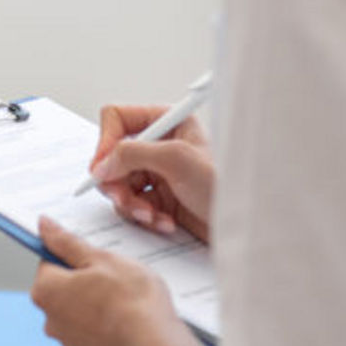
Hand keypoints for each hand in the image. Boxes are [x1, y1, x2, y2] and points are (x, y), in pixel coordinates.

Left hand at [30, 217, 209, 345]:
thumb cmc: (131, 299)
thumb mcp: (100, 258)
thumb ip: (67, 242)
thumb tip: (44, 225)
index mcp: (46, 290)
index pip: (50, 260)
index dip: (74, 254)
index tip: (93, 255)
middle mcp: (50, 320)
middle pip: (63, 287)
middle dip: (85, 279)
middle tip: (114, 275)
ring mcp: (69, 342)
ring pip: (79, 310)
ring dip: (95, 302)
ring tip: (124, 298)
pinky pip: (93, 332)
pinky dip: (105, 324)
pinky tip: (127, 319)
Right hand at [90, 106, 213, 241]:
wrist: (243, 226)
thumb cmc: (224, 185)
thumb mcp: (177, 160)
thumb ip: (133, 154)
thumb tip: (101, 164)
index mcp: (166, 122)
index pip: (117, 119)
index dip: (105, 143)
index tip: (103, 168)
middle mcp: (159, 145)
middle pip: (112, 157)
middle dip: (118, 182)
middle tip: (125, 199)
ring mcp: (158, 173)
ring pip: (119, 184)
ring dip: (132, 204)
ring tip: (152, 215)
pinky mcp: (159, 198)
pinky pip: (132, 205)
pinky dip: (144, 217)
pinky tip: (165, 222)